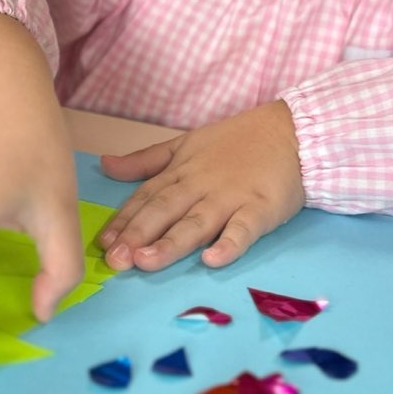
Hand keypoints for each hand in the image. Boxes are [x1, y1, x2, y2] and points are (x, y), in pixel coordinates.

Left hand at [96, 100, 303, 271]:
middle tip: (114, 261)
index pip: (145, 197)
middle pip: (164, 210)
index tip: (102, 244)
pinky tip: (212, 260)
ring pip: (196, 222)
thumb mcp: (184, 144)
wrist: (290, 131)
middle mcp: (199, 184)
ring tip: (146, 262)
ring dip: (171, 243)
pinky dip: (229, 244)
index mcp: (180, 171)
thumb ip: (145, 160)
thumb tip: (105, 164)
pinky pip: (243, 229)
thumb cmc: (236, 141)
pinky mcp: (260, 208)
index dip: (123, 221)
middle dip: (137, 235)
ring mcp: (230, 197)